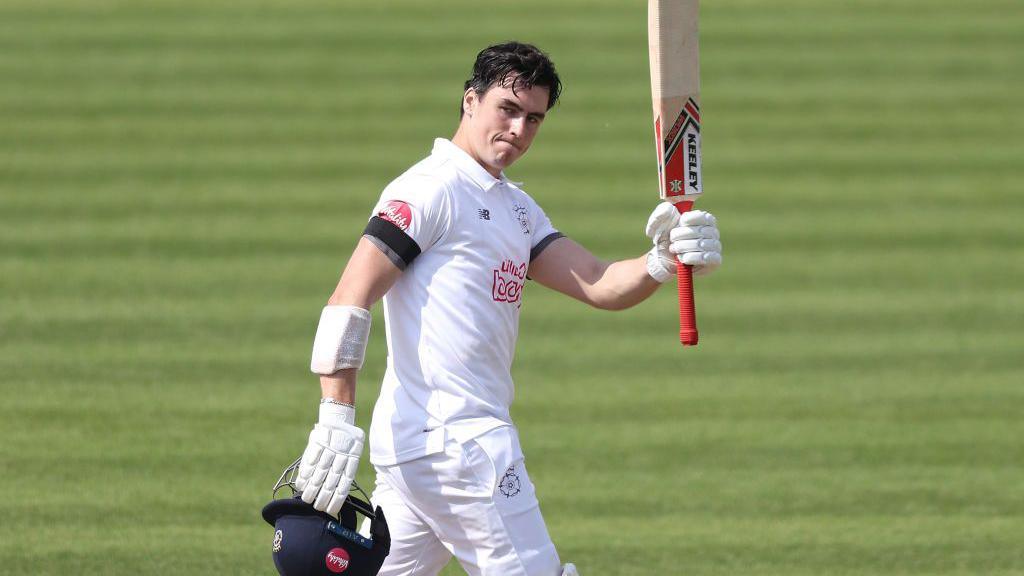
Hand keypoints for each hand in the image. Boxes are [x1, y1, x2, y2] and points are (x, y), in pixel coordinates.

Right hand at [294, 402, 363, 517]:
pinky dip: (305, 475)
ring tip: (307, 500)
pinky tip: (301, 485)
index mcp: (352, 460)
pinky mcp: (317, 444)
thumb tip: (336, 494)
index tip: (330, 511)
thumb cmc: (345, 441)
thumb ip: (345, 471)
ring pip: (319, 474)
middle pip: (331, 482)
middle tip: (317, 508)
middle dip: (323, 497)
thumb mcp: (352, 453)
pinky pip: (310, 463)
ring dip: (312, 489)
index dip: (337, 499)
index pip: (344, 485)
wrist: (338, 418)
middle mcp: (340, 457)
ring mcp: (328, 451)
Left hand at [645, 202, 721, 280]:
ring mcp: (715, 246)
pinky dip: (691, 258)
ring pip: (701, 244)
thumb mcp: (658, 224)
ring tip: (675, 250)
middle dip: (681, 235)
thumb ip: (661, 213)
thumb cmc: (665, 239)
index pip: (703, 216)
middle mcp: (713, 232)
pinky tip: (683, 259)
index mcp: (704, 219)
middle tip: (672, 240)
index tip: (680, 223)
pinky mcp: (715, 261)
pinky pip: (706, 257)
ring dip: (683, 247)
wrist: (664, 260)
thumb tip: (670, 207)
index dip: (690, 219)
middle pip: (700, 231)